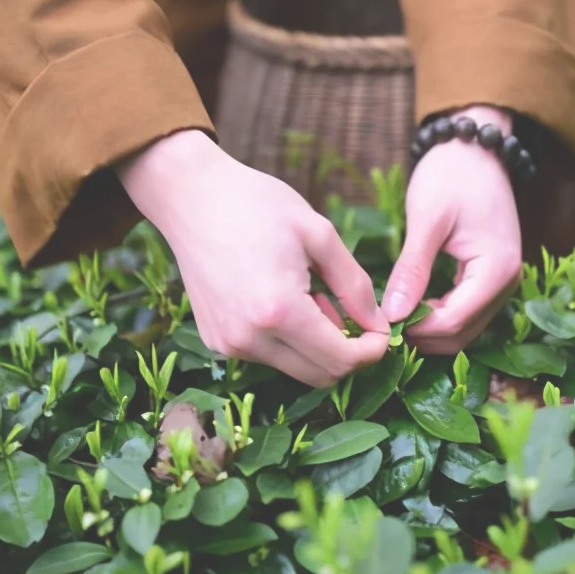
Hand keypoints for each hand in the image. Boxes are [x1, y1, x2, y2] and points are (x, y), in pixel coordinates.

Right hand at [116, 130, 389, 387]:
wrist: (191, 198)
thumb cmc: (257, 204)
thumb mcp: (319, 234)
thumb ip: (355, 285)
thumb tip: (378, 324)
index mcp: (279, 311)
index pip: (341, 360)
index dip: (373, 350)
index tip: (383, 329)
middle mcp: (250, 338)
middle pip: (322, 376)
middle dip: (350, 352)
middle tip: (351, 310)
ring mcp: (230, 344)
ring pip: (297, 369)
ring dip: (318, 345)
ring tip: (313, 296)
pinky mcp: (217, 342)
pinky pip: (269, 357)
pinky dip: (290, 340)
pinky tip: (286, 300)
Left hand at [381, 106, 522, 352]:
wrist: (475, 148)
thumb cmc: (451, 174)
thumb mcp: (427, 220)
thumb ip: (412, 269)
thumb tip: (391, 314)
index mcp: (496, 270)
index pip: (452, 322)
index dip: (414, 329)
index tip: (378, 323)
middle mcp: (507, 284)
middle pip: (460, 334)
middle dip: (420, 336)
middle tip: (379, 326)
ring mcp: (502, 283)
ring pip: (463, 329)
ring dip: (428, 330)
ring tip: (390, 318)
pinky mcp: (491, 278)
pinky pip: (465, 311)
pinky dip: (437, 316)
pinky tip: (409, 306)